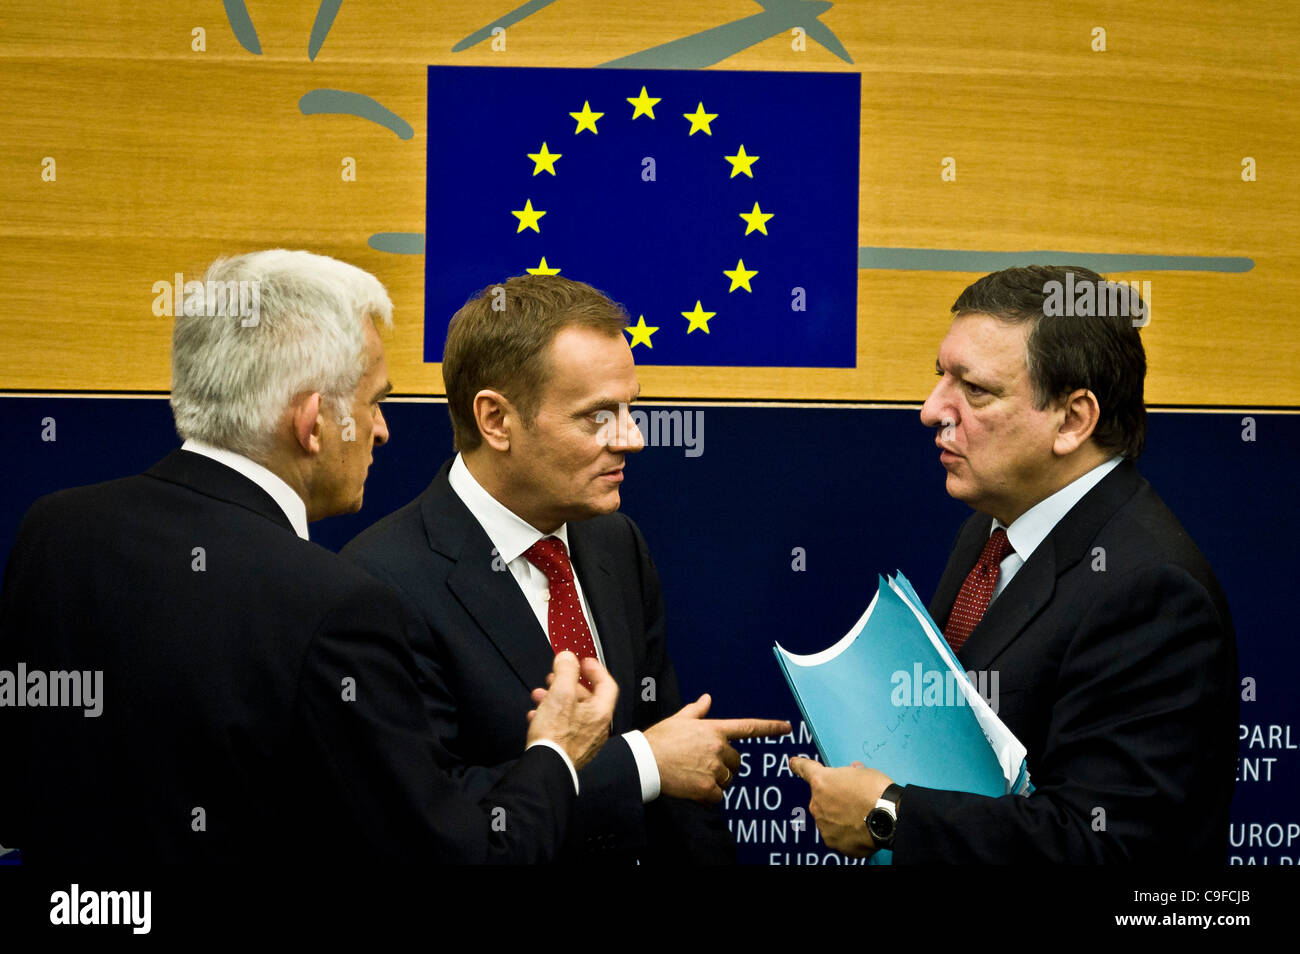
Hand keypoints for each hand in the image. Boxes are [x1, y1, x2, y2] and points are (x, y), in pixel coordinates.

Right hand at [525, 652, 617, 769]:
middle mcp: (597, 728)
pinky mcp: (571, 751)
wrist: (545, 769)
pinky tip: (536, 716)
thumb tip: (567, 657)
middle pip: (587, 698)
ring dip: (556, 699)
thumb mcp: (560, 693)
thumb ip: (566, 671)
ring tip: (539, 696)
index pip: (607, 684)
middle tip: (555, 677)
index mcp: (600, 712)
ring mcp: (585, 741)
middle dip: (568, 684)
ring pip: (573, 712)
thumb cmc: (555, 735)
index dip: (595, 669)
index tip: (583, 661)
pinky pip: (564, 728)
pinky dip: (552, 717)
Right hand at [642, 694, 790, 802]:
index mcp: (714, 729)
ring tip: (694, 775)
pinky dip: (708, 796)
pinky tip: (693, 788)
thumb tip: (707, 698)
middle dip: (725, 765)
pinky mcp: (708, 787)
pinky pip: (718, 796)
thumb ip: (697, 711)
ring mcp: (714, 768)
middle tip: (703, 765)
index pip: (748, 727)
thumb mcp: (679, 720)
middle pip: (736, 761)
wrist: (644, 761)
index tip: (787, 727)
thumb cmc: (659, 739)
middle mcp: (718, 747)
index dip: (770, 727)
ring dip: (716, 780)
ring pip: (727, 779)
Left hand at [789, 757, 891, 856]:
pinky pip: (838, 836)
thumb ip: (852, 773)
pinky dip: (847, 834)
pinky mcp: (833, 842)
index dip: (799, 765)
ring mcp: (824, 825)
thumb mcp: (864, 772)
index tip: (793, 763)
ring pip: (829, 819)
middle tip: (855, 800)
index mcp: (821, 782)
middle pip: (822, 799)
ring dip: (840, 818)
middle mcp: (817, 804)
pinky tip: (861, 829)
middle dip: (835, 799)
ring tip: (861, 816)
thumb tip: (854, 772)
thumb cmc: (876, 791)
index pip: (804, 769)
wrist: (888, 816)